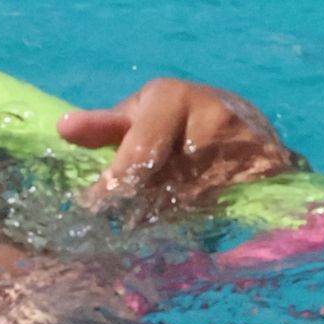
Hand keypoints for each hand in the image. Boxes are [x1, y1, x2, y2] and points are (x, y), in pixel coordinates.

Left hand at [56, 78, 299, 213]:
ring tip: (148, 220)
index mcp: (175, 98)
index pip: (140, 152)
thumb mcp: (144, 111)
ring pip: (185, 204)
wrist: (256, 130)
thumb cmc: (185, 117)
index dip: (113, 185)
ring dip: (159, 219)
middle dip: (131, 207)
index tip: (92, 207)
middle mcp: (211, 121)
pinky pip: (215, 214)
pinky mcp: (261, 179)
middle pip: (159, 183)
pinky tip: (182, 222)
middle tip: (116, 220)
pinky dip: (190, 225)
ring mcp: (240, 152)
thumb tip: (62, 128)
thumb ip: (104, 125)